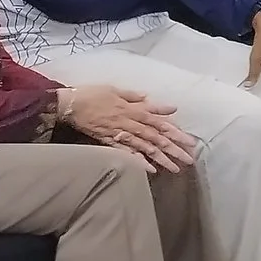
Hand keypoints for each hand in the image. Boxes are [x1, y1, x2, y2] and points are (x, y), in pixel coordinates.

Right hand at [60, 85, 194, 170]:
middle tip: (190, 159)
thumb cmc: (93, 94)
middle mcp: (130, 122)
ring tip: (175, 168)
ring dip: (161, 158)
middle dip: (174, 148)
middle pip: (156, 137)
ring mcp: (120, 133)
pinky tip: (150, 170)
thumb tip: (149, 98)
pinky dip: (138, 161)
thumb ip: (134, 97)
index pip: (160, 122)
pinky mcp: (108, 141)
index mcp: (134, 109)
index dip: (176, 131)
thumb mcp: (116, 90)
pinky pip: (125, 153)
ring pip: (144, 147)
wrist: (70, 104)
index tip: (190, 140)